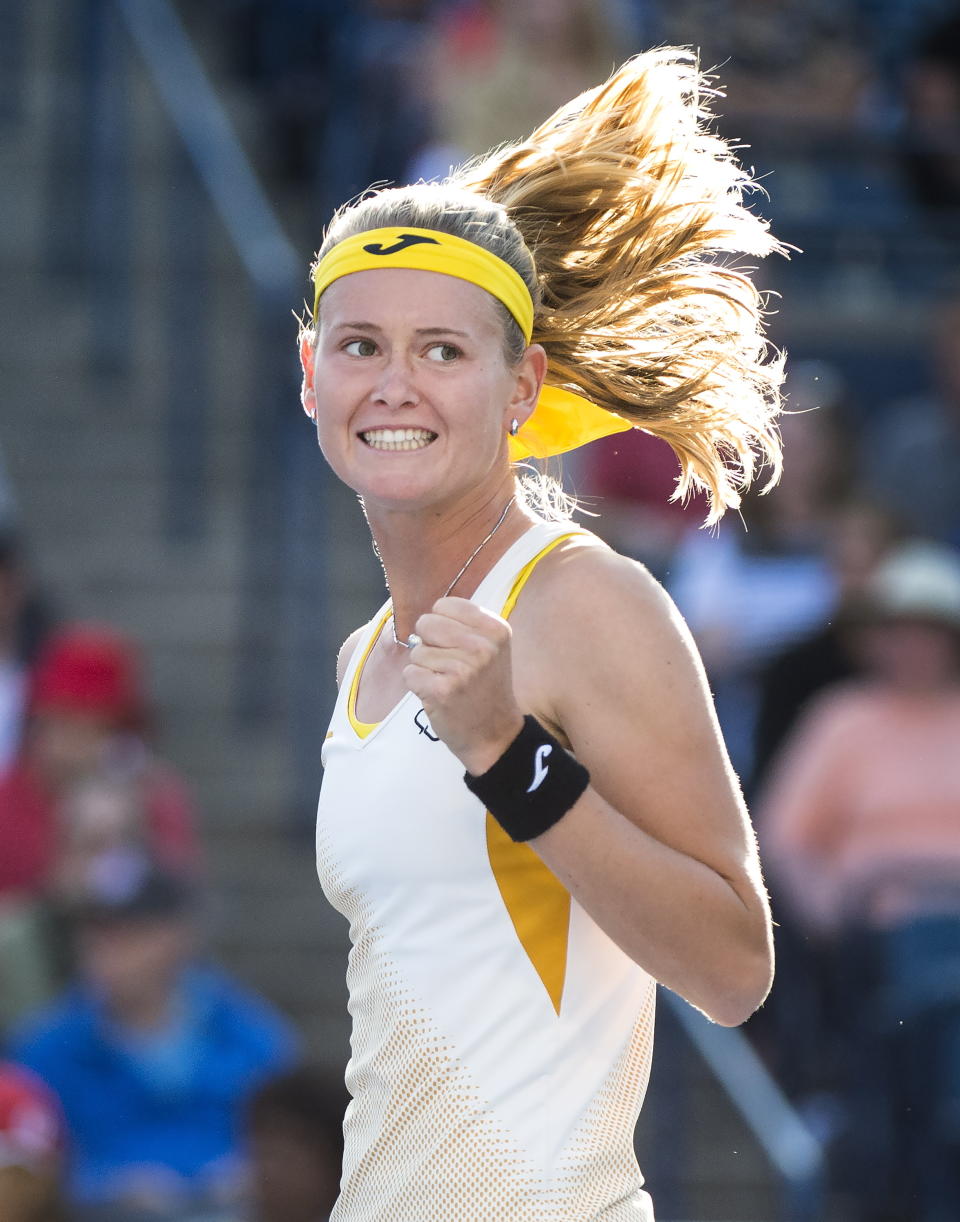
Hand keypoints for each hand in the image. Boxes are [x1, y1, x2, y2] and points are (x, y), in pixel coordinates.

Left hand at [402, 597, 524, 773]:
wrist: (495, 735)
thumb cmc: (487, 689)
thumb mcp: (491, 649)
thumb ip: (464, 626)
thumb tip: (426, 616)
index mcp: (496, 630)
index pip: (445, 605)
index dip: (441, 623)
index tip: (455, 644)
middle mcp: (482, 647)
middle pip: (427, 623)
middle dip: (428, 642)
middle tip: (447, 665)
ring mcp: (462, 669)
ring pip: (417, 651)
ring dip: (425, 668)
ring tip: (447, 683)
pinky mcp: (442, 690)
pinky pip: (410, 673)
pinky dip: (418, 685)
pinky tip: (438, 694)